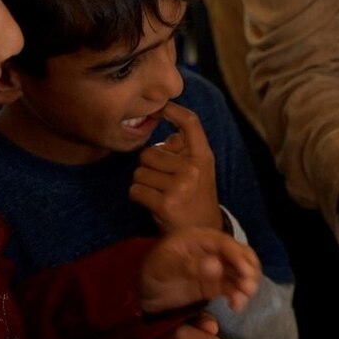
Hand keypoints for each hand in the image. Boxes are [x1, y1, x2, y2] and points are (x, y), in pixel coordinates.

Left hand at [131, 102, 222, 232]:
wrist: (203, 232)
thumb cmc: (196, 195)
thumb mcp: (199, 169)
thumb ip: (184, 148)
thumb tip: (167, 122)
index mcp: (204, 156)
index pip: (190, 123)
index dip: (173, 110)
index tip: (159, 105)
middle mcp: (193, 168)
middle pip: (149, 152)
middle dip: (148, 165)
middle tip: (162, 180)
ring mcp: (180, 186)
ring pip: (139, 172)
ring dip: (142, 182)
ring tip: (159, 192)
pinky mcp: (164, 204)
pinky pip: (135, 190)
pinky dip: (138, 196)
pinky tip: (152, 203)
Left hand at [139, 227, 259, 314]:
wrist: (142, 293)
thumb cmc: (151, 273)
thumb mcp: (164, 267)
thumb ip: (189, 266)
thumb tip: (216, 266)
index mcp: (199, 238)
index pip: (226, 243)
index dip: (239, 257)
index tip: (246, 273)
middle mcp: (212, 250)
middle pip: (240, 254)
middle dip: (249, 270)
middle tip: (248, 288)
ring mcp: (215, 267)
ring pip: (241, 271)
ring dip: (247, 284)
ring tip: (241, 300)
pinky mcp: (216, 284)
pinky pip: (234, 286)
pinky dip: (240, 295)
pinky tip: (235, 305)